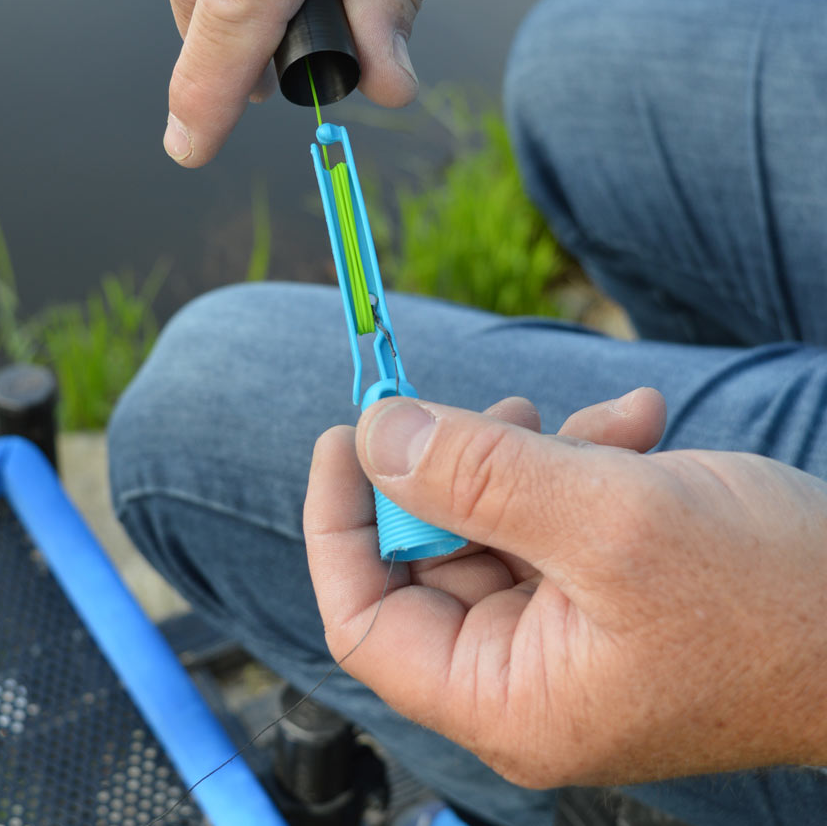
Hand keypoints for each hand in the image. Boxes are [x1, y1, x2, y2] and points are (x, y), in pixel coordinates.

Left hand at [304, 390, 826, 786]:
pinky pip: (557, 516)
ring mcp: (567, 634)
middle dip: (462, 467)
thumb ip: (482, 475)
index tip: (349, 431)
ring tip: (607, 429)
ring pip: (498, 521)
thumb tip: (378, 433)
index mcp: (506, 699)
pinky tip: (640, 425)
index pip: (366, 619)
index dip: (341, 521)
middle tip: (501, 411)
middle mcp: (525, 677)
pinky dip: (586, 460)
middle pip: (433, 554)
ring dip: (536, 455)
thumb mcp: (612, 518)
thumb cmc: (770, 598)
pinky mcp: (606, 593)